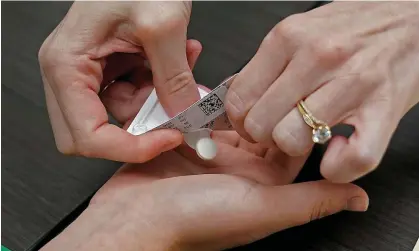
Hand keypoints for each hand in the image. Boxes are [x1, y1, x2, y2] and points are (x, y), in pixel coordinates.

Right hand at [38, 1, 200, 162]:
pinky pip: (135, 95)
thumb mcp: (163, 24)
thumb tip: (183, 117)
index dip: (128, 148)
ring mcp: (91, 72)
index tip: (168, 139)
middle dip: (141, 127)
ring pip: (122, 115)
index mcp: (65, 63)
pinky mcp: (111, 69)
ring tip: (182, 67)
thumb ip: (174, 77)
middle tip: (173, 110)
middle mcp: (71, 72)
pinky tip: (177, 60)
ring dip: (158, 100)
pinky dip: (159, 86)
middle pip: (96, 133)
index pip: (85, 136)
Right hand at [41, 87, 368, 250]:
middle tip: (270, 78)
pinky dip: (207, 103)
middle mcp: (239, 170)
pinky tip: (210, 91)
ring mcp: (211, 155)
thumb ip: (309, 201)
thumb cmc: (191, 221)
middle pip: (262, 127)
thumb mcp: (259, 208)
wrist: (132, 220)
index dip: (298, 118)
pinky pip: (203, 116)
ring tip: (242, 81)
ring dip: (236, 101)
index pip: (292, 144)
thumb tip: (358, 199)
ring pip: (232, 119)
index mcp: (262, 185)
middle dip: (266, 103)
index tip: (301, 94)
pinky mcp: (186, 145)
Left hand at [226, 2, 418, 182]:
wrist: (412, 20)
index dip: (240, 121)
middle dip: (266, 136)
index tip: (252, 122)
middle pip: (260, 125)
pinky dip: (339, 167)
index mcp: (289, 38)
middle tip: (282, 128)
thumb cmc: (354, 29)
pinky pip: (351, 160)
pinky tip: (340, 148)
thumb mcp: (301, 30)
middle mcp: (316, 57)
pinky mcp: (384, 108)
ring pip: (292, 141)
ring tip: (311, 134)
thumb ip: (269, 64)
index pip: (238, 99)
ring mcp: (351, 83)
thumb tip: (239, 97)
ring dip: (299, 148)